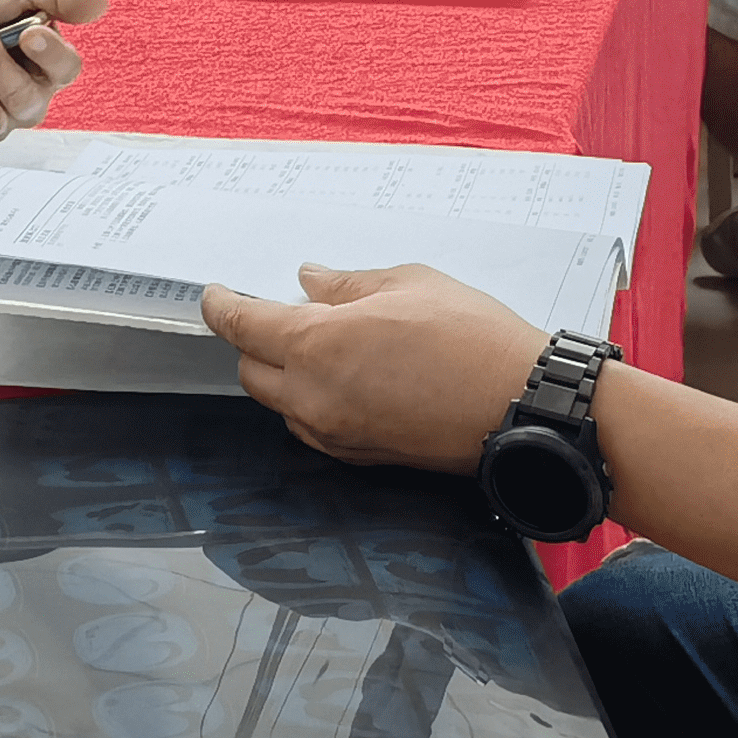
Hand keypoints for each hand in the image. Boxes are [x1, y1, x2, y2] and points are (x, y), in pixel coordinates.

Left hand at [199, 264, 547, 469]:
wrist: (522, 406)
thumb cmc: (473, 339)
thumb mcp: (408, 284)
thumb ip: (347, 285)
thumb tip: (310, 282)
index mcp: (317, 346)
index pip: (243, 326)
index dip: (221, 307)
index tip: (215, 296)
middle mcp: (313, 397)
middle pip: (251, 371)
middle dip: (254, 340)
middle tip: (278, 312)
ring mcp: (335, 433)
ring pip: (280, 404)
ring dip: (283, 373)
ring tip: (319, 343)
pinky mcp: (360, 456)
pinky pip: (312, 427)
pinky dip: (310, 400)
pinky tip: (343, 377)